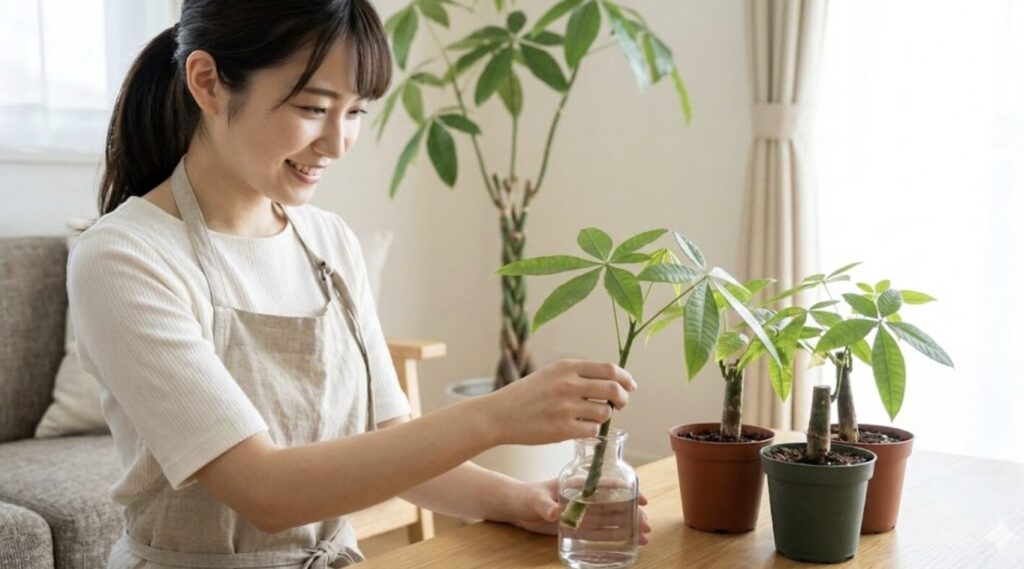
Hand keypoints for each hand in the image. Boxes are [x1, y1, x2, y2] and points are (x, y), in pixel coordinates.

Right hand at [480, 360, 636, 445]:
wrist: (498, 415)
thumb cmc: (526, 395)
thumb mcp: (550, 375)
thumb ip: (578, 375)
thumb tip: (612, 382)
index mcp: (566, 367)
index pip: (609, 369)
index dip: (625, 378)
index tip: (630, 386)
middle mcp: (568, 384)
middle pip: (613, 389)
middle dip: (622, 398)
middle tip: (620, 405)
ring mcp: (566, 407)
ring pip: (604, 412)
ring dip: (603, 417)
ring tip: (589, 418)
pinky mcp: (562, 429)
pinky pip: (592, 431)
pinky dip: (591, 431)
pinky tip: (579, 429)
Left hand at [510, 479, 651, 545]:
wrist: (518, 508)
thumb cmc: (526, 497)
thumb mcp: (535, 500)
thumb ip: (544, 505)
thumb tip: (553, 513)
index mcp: (578, 484)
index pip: (606, 484)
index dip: (625, 490)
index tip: (641, 498)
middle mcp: (585, 497)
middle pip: (613, 503)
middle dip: (632, 512)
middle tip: (647, 525)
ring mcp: (583, 512)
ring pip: (611, 519)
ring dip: (628, 526)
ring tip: (644, 536)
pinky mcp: (579, 525)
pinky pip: (600, 531)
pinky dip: (615, 536)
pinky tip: (629, 541)